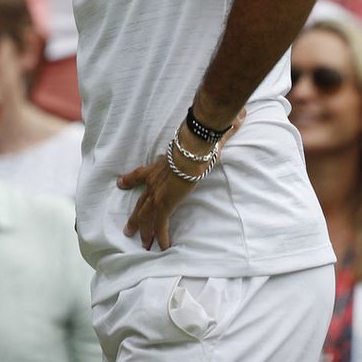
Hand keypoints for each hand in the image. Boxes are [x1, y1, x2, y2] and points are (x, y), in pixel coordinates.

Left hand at [116, 111, 244, 249]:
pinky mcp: (165, 203)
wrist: (193, 147)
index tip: (120, 183)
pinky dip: (161, 237)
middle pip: (140, 202)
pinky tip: (162, 248)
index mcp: (159, 166)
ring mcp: (158, 193)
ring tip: (142, 245)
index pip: (140, 173)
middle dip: (135, 217)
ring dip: (144, 231)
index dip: (130, 179)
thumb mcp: (205, 136)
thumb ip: (221, 129)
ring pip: (146, 216)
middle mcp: (154, 180)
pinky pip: (160, 225)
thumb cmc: (198, 139)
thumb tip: (241, 113)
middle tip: (127, 229)